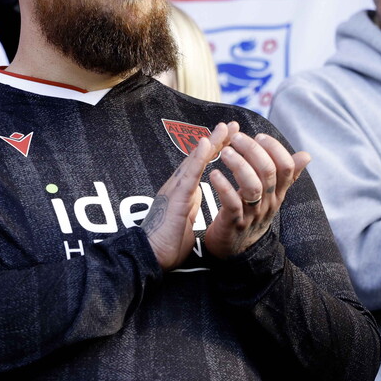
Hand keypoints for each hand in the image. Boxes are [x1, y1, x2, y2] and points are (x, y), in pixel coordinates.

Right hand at [142, 124, 232, 269]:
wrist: (150, 256)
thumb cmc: (166, 243)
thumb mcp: (184, 221)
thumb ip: (190, 208)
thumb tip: (197, 202)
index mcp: (182, 191)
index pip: (200, 166)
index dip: (214, 151)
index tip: (228, 138)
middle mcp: (178, 185)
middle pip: (199, 158)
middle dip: (215, 140)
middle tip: (230, 124)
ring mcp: (175, 188)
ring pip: (195, 160)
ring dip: (210, 142)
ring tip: (223, 127)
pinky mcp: (175, 196)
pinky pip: (189, 174)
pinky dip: (198, 157)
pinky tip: (206, 143)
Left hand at [204, 128, 310, 258]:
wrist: (237, 249)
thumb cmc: (252, 213)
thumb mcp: (272, 194)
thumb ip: (286, 174)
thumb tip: (307, 155)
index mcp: (278, 192)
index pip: (286, 167)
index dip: (275, 148)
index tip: (259, 136)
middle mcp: (268, 202)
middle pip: (268, 172)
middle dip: (253, 150)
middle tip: (236, 138)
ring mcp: (252, 213)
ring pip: (252, 186)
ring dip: (238, 165)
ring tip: (225, 152)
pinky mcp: (234, 223)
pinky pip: (232, 204)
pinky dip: (223, 187)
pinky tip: (214, 174)